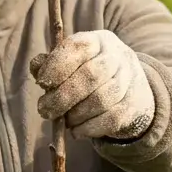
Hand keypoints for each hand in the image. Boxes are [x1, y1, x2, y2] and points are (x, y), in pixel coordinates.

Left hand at [29, 30, 154, 140]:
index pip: (79, 47)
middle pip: (92, 75)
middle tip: (44, 110)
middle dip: (63, 96)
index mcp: (98, 40)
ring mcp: (129, 80)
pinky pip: (111, 119)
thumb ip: (49, 63)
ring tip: (63, 120)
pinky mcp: (134, 105)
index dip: (57, 65)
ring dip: (76, 114)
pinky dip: (89, 128)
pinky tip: (76, 130)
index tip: (42, 83)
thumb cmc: (87, 71)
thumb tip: (37, 68)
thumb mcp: (70, 61)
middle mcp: (118, 56)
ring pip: (102, 99)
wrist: (129, 87)